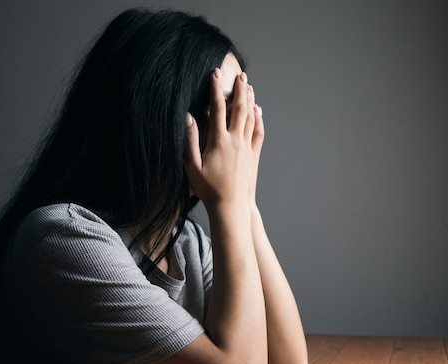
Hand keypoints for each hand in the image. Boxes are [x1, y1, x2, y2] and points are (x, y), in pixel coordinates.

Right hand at [185, 69, 262, 208]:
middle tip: (241, 75)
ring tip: (249, 86)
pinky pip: (258, 132)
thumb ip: (190, 140)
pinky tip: (257, 111)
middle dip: (239, 89)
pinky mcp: (253, 155)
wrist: (229, 204)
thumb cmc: (207, 187)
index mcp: (218, 141)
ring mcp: (246, 147)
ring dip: (250, 100)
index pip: (217, 108)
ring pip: (250, 118)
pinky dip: (258, 119)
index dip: (215, 89)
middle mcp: (235, 141)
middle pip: (239, 108)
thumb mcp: (192, 165)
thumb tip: (188, 117)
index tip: (214, 74)